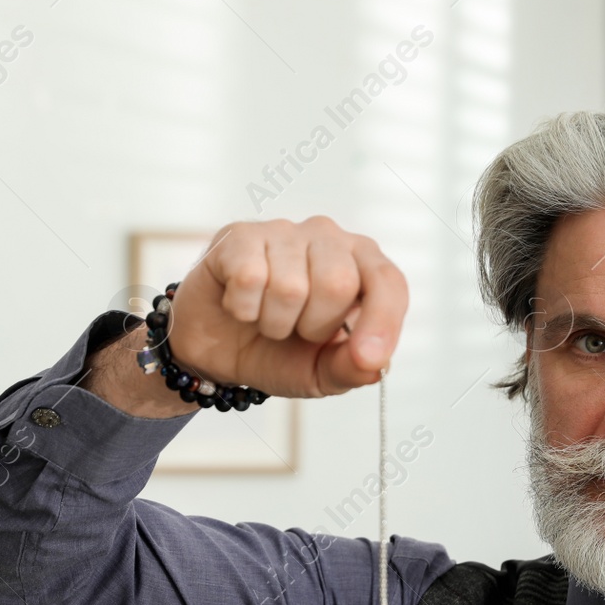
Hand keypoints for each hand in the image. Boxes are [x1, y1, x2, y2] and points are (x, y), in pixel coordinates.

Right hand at [167, 217, 408, 397]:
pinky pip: (249, 278)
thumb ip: (352, 369)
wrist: (216, 350)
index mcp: (361, 266)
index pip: (388, 282)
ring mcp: (283, 232)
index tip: (367, 358)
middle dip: (313, 326)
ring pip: (290, 286)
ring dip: (273, 322)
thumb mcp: (320, 373)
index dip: (383, 321)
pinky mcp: (241, 235)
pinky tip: (240, 304)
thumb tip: (375, 364)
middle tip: (296, 330)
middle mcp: (328, 238)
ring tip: (265, 318)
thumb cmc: (277, 352)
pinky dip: (243, 308)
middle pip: (338, 283)